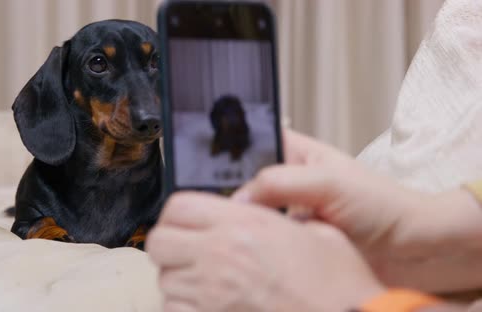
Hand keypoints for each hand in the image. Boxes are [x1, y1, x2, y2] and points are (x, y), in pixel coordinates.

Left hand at [146, 192, 383, 311]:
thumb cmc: (339, 286)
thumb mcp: (319, 233)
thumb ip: (280, 218)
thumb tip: (257, 213)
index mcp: (244, 224)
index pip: (178, 205)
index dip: (178, 214)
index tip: (187, 222)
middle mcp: (220, 255)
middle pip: (159, 242)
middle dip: (170, 247)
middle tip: (190, 254)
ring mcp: (210, 293)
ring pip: (165, 281)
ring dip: (180, 282)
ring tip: (207, 285)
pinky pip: (174, 311)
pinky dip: (185, 309)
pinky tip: (210, 307)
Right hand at [234, 130, 481, 291]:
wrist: (409, 249)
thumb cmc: (379, 203)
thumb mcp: (328, 182)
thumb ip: (280, 182)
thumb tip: (237, 200)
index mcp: (291, 151)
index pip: (247, 143)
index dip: (223, 152)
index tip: (200, 168)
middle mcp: (283, 180)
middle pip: (238, 180)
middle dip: (225, 192)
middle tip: (210, 203)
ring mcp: (284, 212)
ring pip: (246, 212)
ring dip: (240, 220)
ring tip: (228, 225)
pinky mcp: (287, 240)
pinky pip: (260, 238)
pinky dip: (252, 242)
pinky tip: (247, 245)